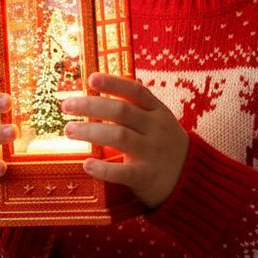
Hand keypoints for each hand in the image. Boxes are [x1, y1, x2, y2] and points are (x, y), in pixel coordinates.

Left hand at [61, 73, 188, 209]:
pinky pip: (122, 172)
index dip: (113, 83)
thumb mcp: (159, 120)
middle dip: (91, 106)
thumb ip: (136, 107)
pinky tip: (86, 164)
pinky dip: (102, 168)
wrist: (191, 179)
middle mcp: (156, 129)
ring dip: (90, 132)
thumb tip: (100, 88)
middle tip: (66, 106)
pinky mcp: (145, 177)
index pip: (136, 91)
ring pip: (118, 137)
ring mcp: (151, 153)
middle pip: (121, 112)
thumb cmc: (165, 144)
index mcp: (158, 112)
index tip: (90, 78)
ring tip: (69, 130)